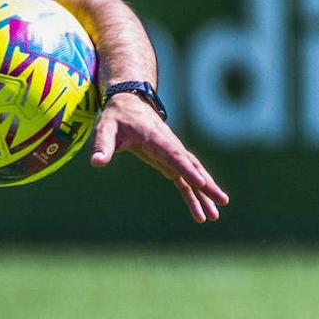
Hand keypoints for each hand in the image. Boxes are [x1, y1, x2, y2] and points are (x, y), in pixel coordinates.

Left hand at [91, 93, 229, 222]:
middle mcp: (170, 146)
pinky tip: (202, 213)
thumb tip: (96, 163)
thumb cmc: (117, 117)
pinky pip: (185, 180)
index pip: (174, 155)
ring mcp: (173, 154)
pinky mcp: (170, 162)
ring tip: (216, 215)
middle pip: (191, 166)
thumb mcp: (106, 129)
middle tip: (222, 201)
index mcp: (156, 138)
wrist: (130, 103)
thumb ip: (103, 145)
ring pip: (193, 174)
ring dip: (205, 193)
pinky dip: (194, 195)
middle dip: (206, 184)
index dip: (187, 169)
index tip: (200, 182)